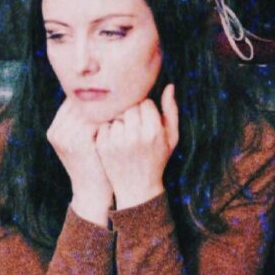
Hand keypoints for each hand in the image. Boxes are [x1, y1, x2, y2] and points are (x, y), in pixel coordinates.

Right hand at [46, 102, 114, 224]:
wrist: (93, 192)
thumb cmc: (94, 164)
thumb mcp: (83, 142)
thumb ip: (85, 121)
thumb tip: (102, 94)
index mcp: (55, 128)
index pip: (74, 102)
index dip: (94, 96)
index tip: (114, 90)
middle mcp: (56, 131)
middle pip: (80, 103)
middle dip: (102, 98)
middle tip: (123, 90)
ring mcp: (65, 137)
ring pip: (89, 110)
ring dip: (108, 105)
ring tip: (127, 100)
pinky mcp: (78, 142)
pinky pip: (96, 120)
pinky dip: (111, 116)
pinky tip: (125, 115)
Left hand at [95, 86, 179, 209]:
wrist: (137, 188)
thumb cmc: (157, 159)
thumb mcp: (171, 138)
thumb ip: (171, 111)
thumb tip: (170, 86)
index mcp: (154, 131)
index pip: (146, 103)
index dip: (146, 110)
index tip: (146, 121)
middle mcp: (135, 135)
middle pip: (130, 107)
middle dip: (132, 114)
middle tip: (134, 126)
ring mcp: (117, 141)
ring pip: (116, 115)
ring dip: (120, 121)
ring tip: (126, 135)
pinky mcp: (103, 146)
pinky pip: (104, 125)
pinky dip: (108, 130)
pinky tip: (115, 141)